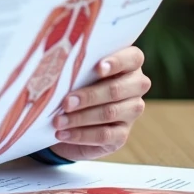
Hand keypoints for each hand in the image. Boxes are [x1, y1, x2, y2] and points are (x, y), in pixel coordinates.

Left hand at [48, 46, 148, 161]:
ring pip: (110, 113)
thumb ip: (77, 65)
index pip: (133, 58)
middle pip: (117, 89)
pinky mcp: (122, 134)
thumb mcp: (76, 72)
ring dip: (81, 117)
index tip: (98, 68)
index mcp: (128, 63)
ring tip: (58, 121)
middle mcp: (135, 86)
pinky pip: (104, 135)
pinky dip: (81, 135)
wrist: (71, 118)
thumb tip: (59, 65)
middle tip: (66, 102)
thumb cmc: (74, 83)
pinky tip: (63, 134)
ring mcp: (131, 111)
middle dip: (89, 96)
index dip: (117, 62)